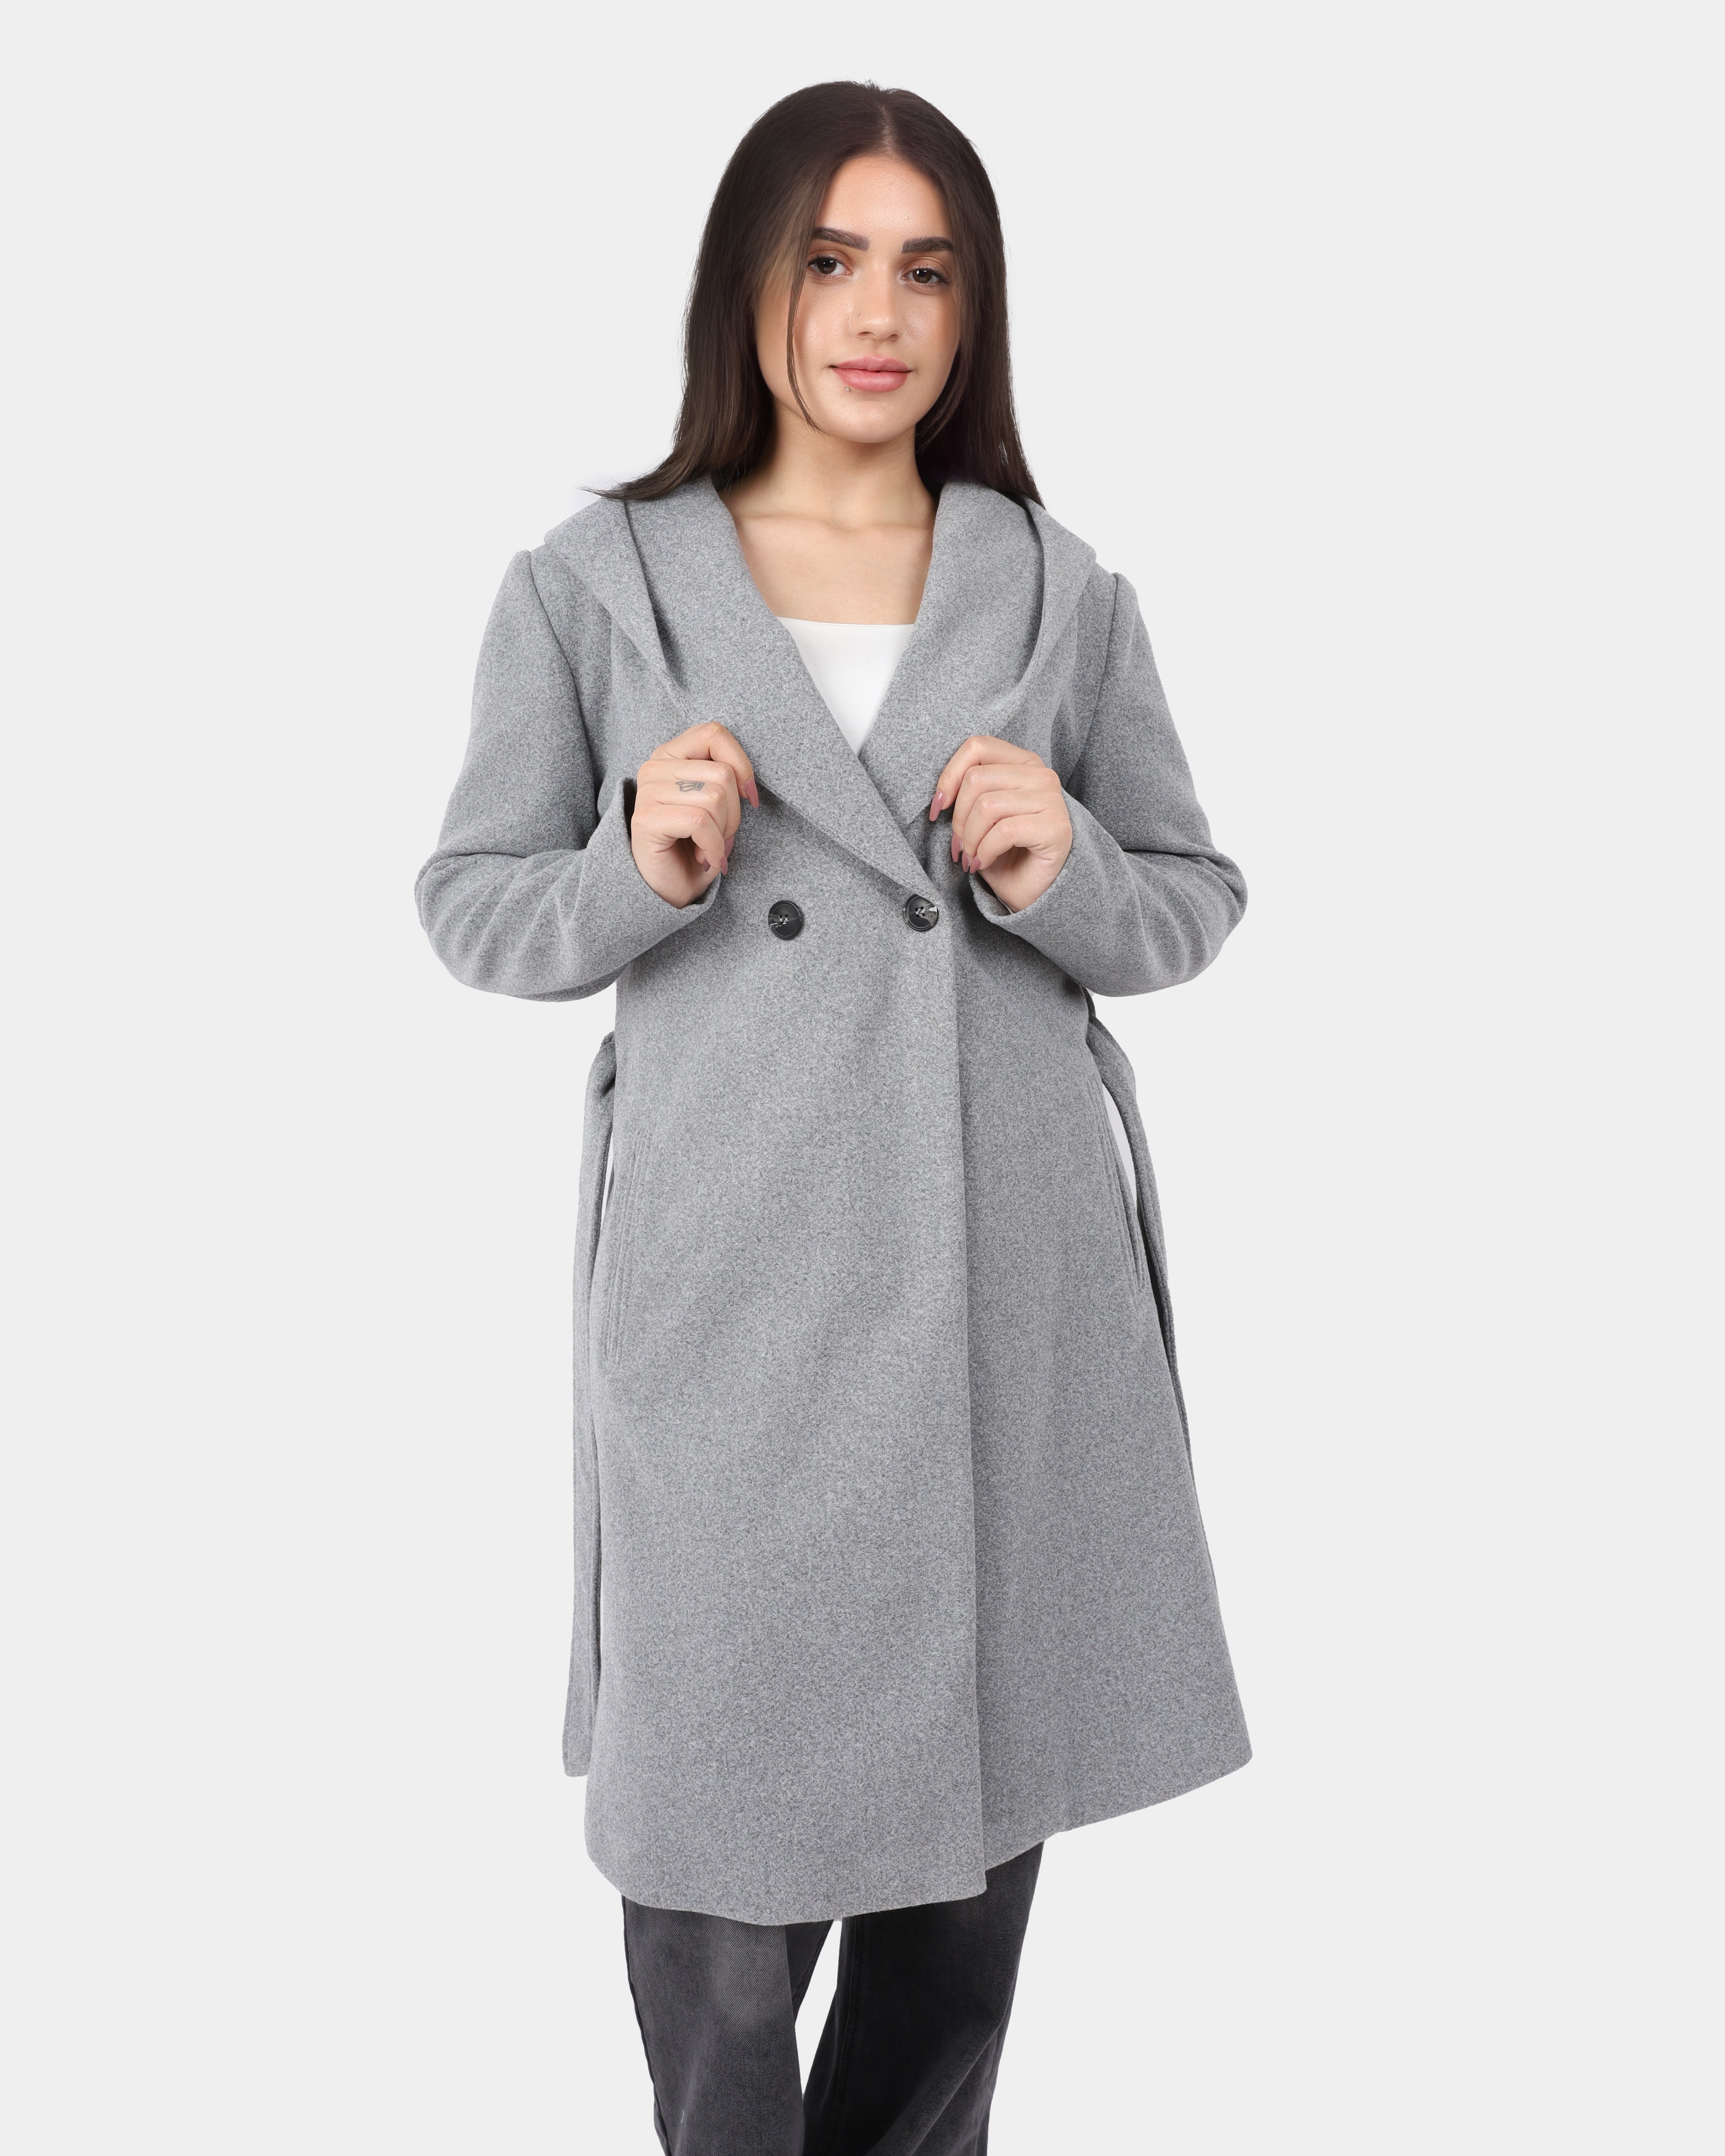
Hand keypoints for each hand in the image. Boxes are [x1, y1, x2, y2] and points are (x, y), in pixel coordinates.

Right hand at [630, 722, 759, 907]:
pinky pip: (700, 822)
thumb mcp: (715, 805)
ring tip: (707, 846)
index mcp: (671, 755)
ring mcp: (647, 792)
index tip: (749, 798)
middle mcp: (654, 768)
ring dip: (722, 833)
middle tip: (718, 836)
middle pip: (723, 773)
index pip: (714, 734)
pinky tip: (701, 857)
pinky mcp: (646, 819)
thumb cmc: (693, 846)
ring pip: (715, 797)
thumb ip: (724, 780)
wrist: (665, 890)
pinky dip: (712, 847)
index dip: (742, 765)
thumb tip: (747, 784)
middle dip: (734, 814)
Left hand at [928, 736, 1071, 913]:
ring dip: (970, 839)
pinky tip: (983, 862)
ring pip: (987, 805)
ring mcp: (1052, 800)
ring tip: (971, 856)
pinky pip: (1003, 831)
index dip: (949, 776)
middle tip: (959, 845)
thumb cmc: (1006, 852)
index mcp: (1023, 763)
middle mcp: (1041, 775)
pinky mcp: (1055, 827)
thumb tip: (940, 797)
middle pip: (977, 779)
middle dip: (959, 818)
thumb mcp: (981, 815)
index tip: (938, 808)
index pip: (977, 747)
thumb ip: (968, 792)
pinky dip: (985, 851)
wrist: (1036, 890)